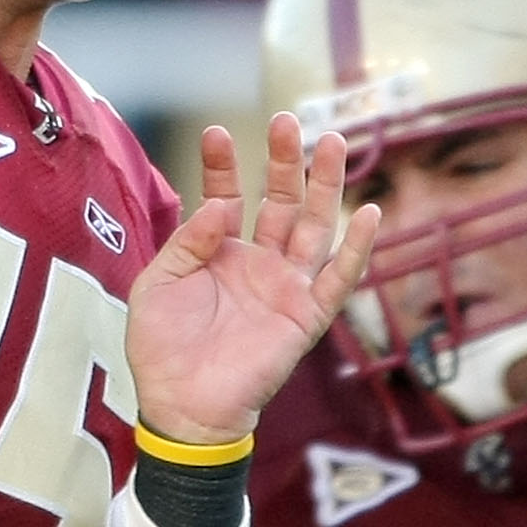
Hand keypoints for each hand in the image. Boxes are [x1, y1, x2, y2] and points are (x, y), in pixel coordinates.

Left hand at [125, 115, 377, 446]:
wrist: (183, 406)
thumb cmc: (162, 349)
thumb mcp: (157, 284)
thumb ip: (188, 241)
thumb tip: (219, 204)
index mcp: (219, 253)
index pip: (227, 195)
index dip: (223, 165)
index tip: (217, 132)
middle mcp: (258, 263)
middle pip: (280, 201)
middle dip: (285, 161)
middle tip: (287, 120)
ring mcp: (285, 286)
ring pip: (313, 226)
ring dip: (324, 186)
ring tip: (331, 142)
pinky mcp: (306, 315)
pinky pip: (338, 278)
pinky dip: (357, 248)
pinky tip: (369, 213)